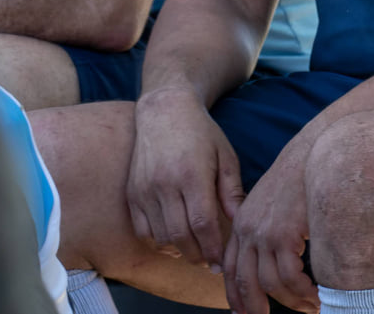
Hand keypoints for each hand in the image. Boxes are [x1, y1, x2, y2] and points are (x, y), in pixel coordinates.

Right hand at [125, 84, 242, 270]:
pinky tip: (174, 238)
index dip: (213, 248)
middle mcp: (165, 184)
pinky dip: (158, 240)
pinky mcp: (132, 193)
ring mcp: (145, 189)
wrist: (165, 111)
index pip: (202, 224)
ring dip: (179, 250)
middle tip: (210, 263)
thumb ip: (232, 191)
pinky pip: (142, 229)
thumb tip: (241, 223)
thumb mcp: (225, 157)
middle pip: (180, 235)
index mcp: (192, 174)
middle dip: (198, 256)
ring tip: (195, 250)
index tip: (222, 261)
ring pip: (160, 236)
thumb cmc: (202, 133)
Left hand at [223, 137, 317, 313]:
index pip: (232, 267)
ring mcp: (264, 233)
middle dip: (254, 307)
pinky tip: (315, 294)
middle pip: (244, 282)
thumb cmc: (300, 176)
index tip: (243, 312)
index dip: (236, 294)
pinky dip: (302, 291)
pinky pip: (290, 277)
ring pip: (270, 284)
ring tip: (308, 306)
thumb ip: (264, 226)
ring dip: (290, 302)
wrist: (313, 152)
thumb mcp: (272, 202)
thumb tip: (270, 255)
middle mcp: (247, 230)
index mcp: (241, 222)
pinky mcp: (284, 234)